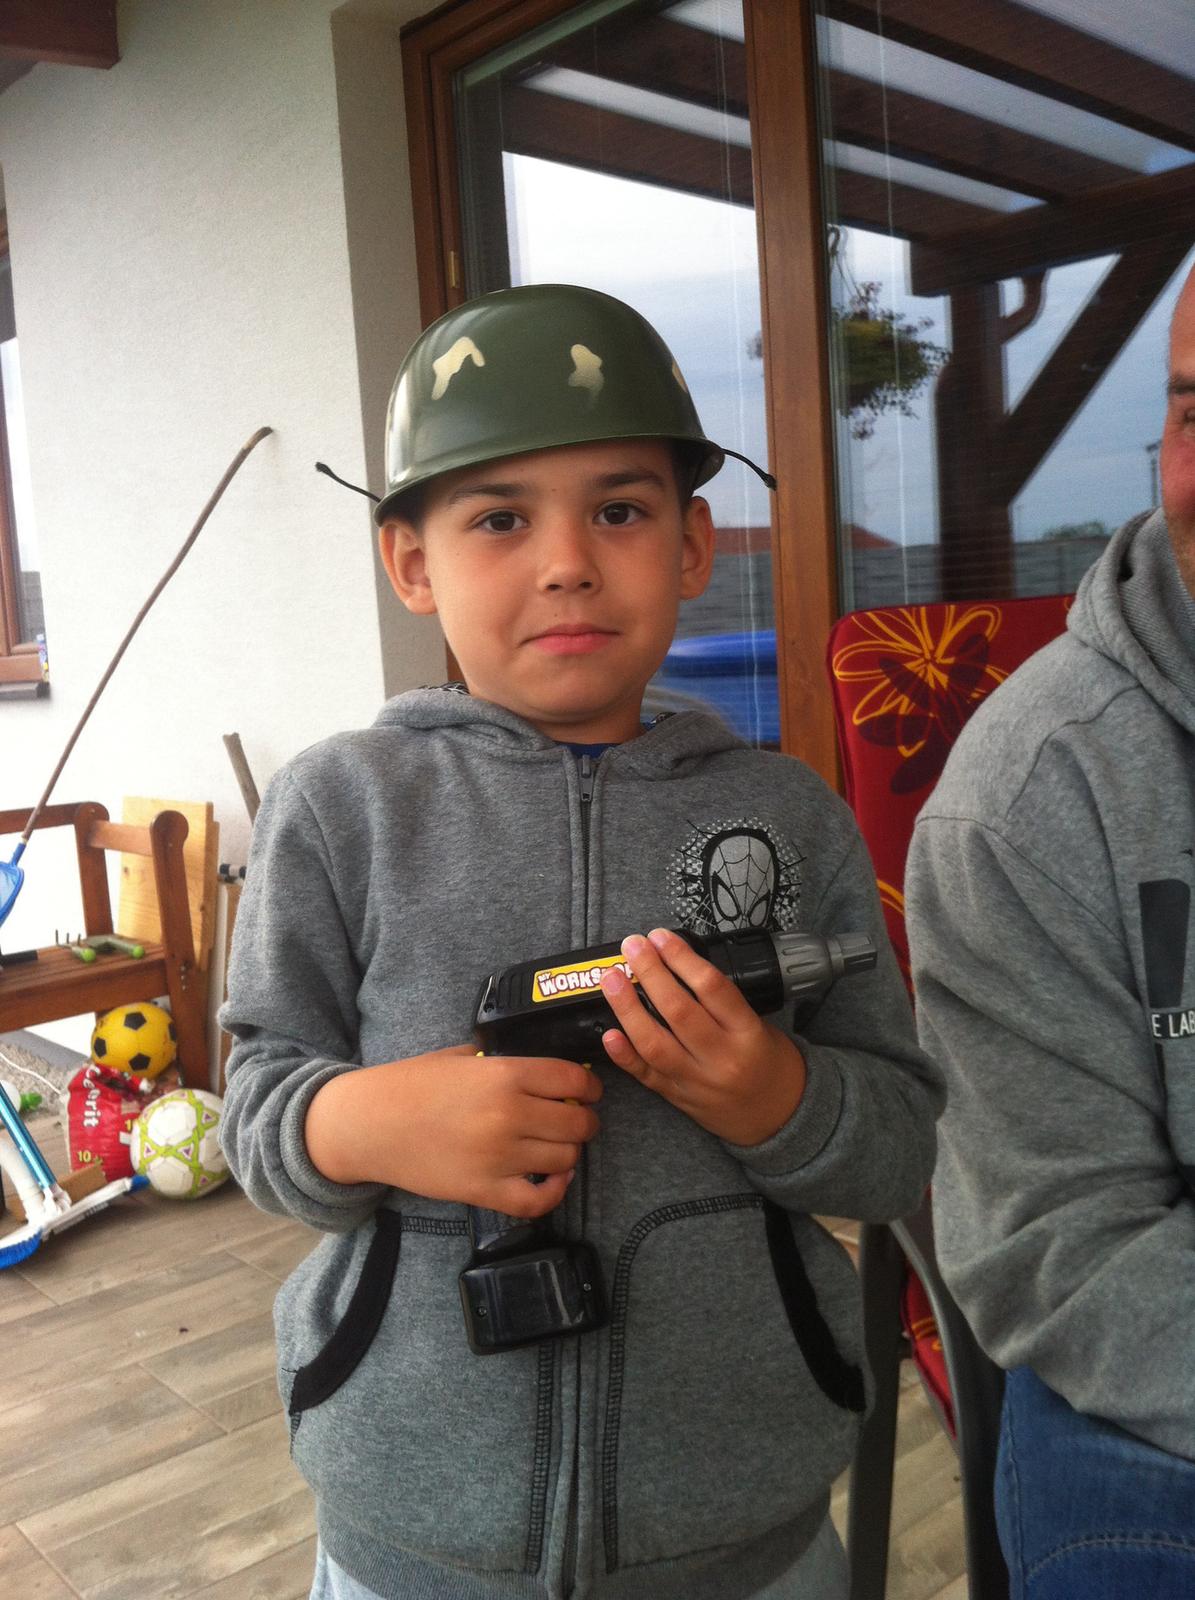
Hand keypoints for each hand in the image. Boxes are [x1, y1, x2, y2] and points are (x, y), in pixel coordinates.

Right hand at [305, 1044, 601, 1216]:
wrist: (369, 1124)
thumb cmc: (411, 1085)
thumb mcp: (461, 1056)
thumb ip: (503, 1061)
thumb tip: (544, 1071)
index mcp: (505, 1074)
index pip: (574, 1079)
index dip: (589, 1086)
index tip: (587, 1091)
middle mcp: (509, 1115)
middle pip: (578, 1122)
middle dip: (584, 1120)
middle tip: (575, 1119)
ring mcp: (498, 1157)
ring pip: (566, 1159)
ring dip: (569, 1153)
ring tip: (557, 1146)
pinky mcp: (483, 1191)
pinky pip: (538, 1201)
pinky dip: (555, 1192)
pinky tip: (553, 1179)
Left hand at [599, 928, 805, 1145]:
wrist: (778, 1117)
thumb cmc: (769, 1062)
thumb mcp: (760, 1024)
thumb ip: (722, 1001)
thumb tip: (677, 963)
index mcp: (747, 1033)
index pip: (711, 988)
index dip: (682, 958)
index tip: (661, 937)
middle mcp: (721, 1058)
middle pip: (678, 1011)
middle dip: (650, 973)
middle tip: (632, 946)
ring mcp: (696, 1080)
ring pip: (655, 1044)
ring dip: (627, 1008)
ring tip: (611, 979)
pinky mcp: (677, 1097)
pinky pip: (646, 1076)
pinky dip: (624, 1055)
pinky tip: (608, 1033)